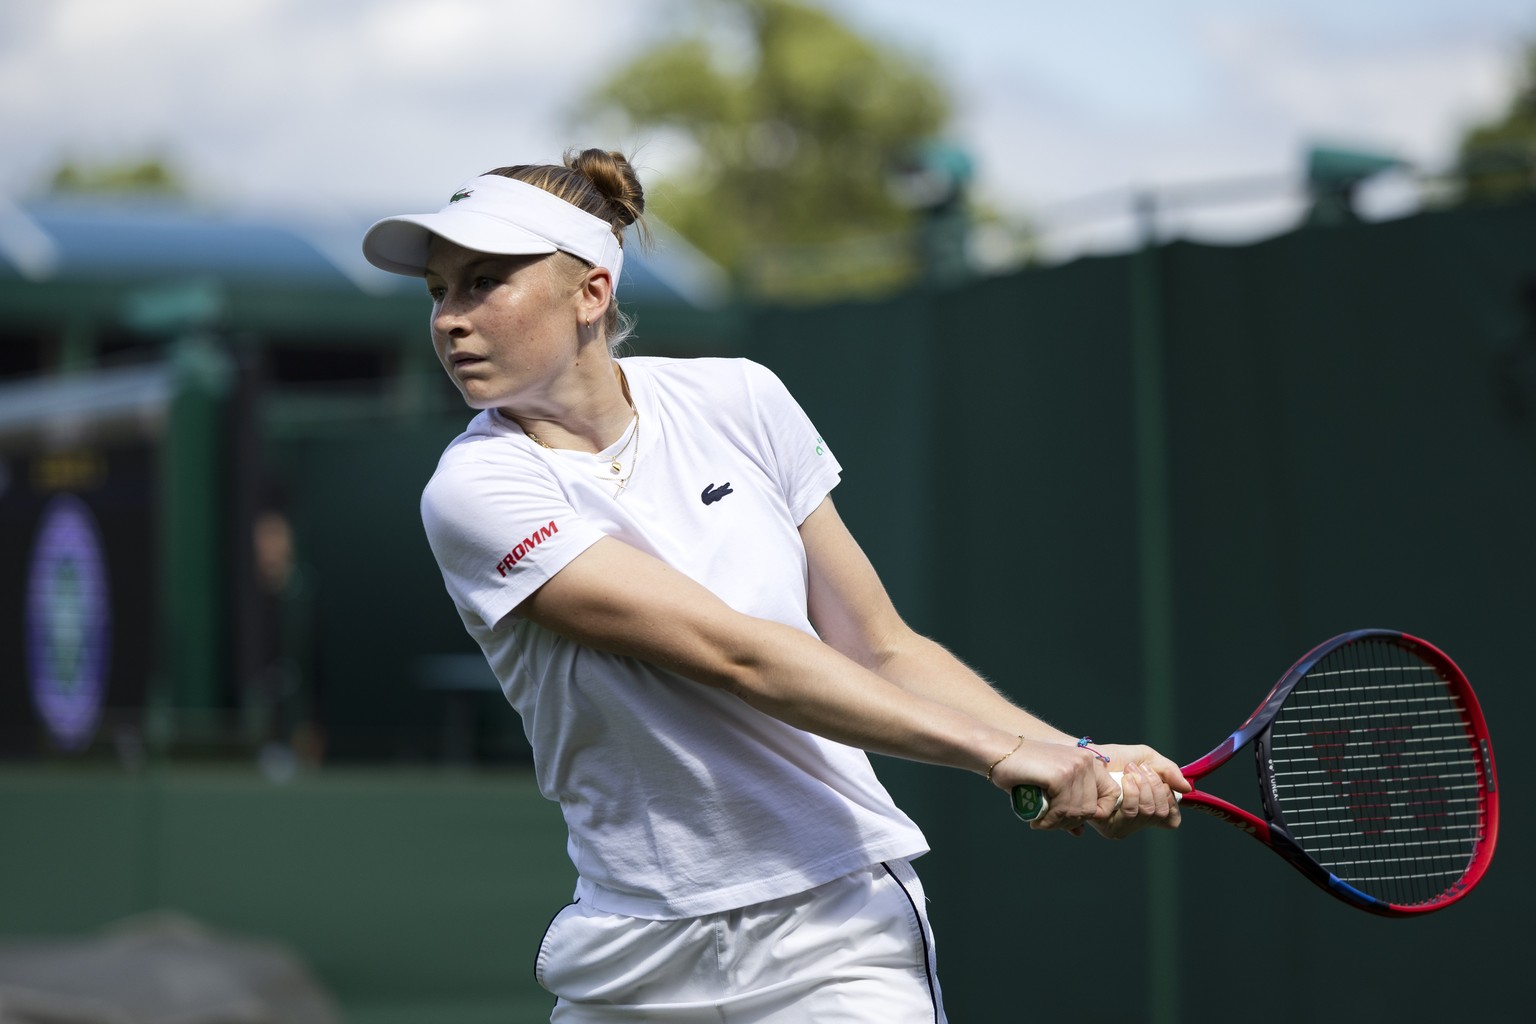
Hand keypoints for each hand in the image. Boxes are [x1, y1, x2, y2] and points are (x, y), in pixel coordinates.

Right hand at [991, 739, 1119, 834]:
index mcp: (1088, 761)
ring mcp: (1074, 767)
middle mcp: (1086, 762)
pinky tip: (1037, 820)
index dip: (1098, 811)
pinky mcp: (1060, 775)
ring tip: (1041, 822)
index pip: (1112, 793)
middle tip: (1050, 823)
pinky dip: (1049, 821)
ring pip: (1078, 811)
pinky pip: (1063, 810)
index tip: (1074, 817)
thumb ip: (1067, 806)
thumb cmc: (1022, 770)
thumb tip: (1079, 833)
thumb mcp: (1050, 788)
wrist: (998, 751)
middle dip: (1071, 821)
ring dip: (1058, 823)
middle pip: (1092, 808)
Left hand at [1087, 743, 1191, 838]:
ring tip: (1130, 771)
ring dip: (1143, 785)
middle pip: (1161, 813)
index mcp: (1149, 810)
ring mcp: (1123, 825)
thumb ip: (1169, 772)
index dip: (1171, 801)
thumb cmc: (1117, 759)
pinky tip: (1124, 779)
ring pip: (1148, 811)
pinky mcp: (1108, 824)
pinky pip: (1132, 812)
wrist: (1090, 755)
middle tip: (1141, 769)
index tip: (1163, 781)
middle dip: (1155, 786)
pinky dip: (1132, 791)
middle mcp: (1137, 821)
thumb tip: (1187, 788)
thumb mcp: (1149, 759)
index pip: (1171, 819)